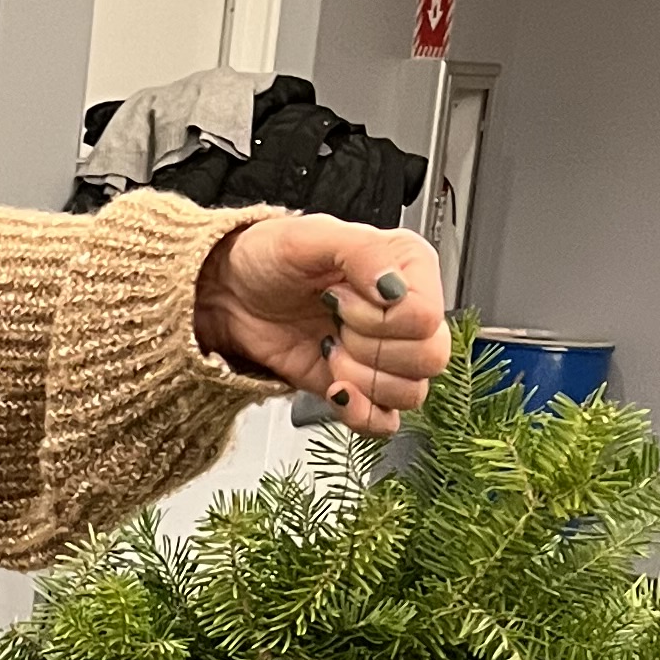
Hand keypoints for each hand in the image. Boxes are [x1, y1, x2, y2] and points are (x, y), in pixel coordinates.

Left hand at [192, 220, 451, 437]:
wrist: (230, 294)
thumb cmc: (268, 258)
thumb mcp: (310, 237)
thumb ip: (362, 253)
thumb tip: (393, 288)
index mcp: (408, 268)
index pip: (427, 316)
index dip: (378, 316)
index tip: (337, 296)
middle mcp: (405, 312)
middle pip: (429, 358)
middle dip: (370, 347)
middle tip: (333, 322)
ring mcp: (386, 355)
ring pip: (412, 392)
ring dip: (362, 378)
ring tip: (329, 348)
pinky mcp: (363, 388)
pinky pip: (387, 423)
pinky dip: (361, 414)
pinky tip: (335, 388)